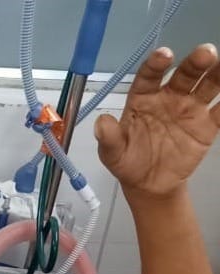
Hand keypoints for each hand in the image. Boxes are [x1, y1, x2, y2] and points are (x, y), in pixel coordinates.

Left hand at [95, 44, 219, 198]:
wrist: (148, 184)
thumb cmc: (128, 162)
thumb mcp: (112, 153)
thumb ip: (108, 137)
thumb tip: (100, 123)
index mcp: (144, 98)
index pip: (149, 77)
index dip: (156, 64)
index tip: (164, 55)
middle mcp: (169, 97)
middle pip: (184, 75)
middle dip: (194, 63)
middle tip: (206, 53)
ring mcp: (189, 109)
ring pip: (206, 85)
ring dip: (216, 74)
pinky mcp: (206, 125)